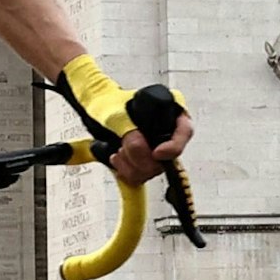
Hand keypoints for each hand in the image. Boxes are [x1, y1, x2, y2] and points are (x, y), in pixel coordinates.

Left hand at [53, 55, 192, 185]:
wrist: (94, 109)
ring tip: (118, 152)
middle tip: (124, 148)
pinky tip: (117, 158)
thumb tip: (141, 149)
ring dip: (132, 166)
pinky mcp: (146, 160)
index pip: (185, 132)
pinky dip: (127, 172)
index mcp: (169, 110)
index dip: (173, 147)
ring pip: (154, 170)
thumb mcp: (117, 114)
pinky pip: (142, 176)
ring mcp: (158, 147)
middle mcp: (168, 130)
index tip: (157, 153)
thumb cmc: (108, 102)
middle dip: (142, 158)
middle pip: (168, 157)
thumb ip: (129, 131)